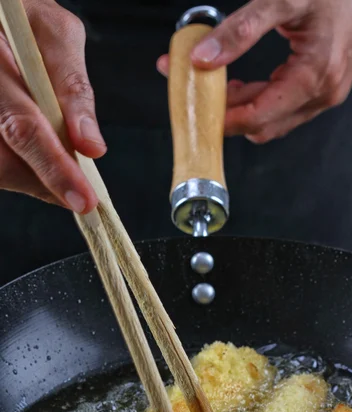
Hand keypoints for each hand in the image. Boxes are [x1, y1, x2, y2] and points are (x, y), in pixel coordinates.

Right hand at [0, 0, 103, 211]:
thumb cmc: (20, 21)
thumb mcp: (54, 34)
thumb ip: (73, 88)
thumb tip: (91, 146)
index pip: (23, 127)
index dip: (55, 169)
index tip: (84, 198)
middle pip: (5, 161)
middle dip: (49, 184)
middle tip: (81, 199)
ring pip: (0, 169)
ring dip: (35, 178)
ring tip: (61, 168)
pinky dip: (22, 169)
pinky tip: (39, 157)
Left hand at [158, 0, 351, 143]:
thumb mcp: (282, 0)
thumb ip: (240, 30)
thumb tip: (204, 57)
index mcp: (316, 76)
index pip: (260, 116)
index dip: (226, 119)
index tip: (200, 113)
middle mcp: (324, 93)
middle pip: (264, 124)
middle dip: (230, 115)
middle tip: (201, 97)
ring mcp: (324, 94)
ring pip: (272, 120)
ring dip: (242, 109)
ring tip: (217, 87)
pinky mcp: (321, 89)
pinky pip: (282, 108)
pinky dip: (257, 101)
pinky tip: (240, 86)